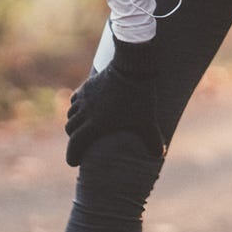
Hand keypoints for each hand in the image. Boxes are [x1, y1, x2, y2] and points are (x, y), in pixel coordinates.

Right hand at [64, 38, 164, 165]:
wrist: (132, 68)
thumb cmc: (139, 97)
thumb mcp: (148, 121)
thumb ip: (153, 140)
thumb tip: (161, 155)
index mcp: (96, 124)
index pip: (76, 144)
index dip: (72, 156)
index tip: (73, 163)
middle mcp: (85, 112)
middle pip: (70, 129)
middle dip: (74, 139)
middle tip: (81, 145)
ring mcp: (84, 98)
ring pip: (71, 114)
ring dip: (75, 123)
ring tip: (84, 128)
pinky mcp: (86, 86)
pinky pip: (74, 100)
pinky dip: (76, 107)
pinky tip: (85, 108)